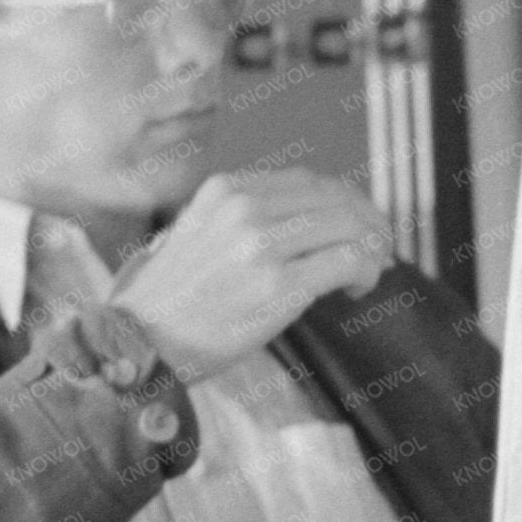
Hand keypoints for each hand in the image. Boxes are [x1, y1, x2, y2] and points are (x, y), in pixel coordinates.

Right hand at [109, 168, 392, 383]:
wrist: (142, 341)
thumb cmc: (170, 299)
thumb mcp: (197, 231)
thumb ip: (243, 217)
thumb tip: (308, 219)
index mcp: (225, 190)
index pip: (308, 181)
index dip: (343, 201)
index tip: (357, 224)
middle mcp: (245, 207)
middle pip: (335, 198)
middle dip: (367, 222)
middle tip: (379, 249)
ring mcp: (262, 244)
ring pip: (349, 225)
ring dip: (372, 247)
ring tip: (371, 271)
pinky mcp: (279, 285)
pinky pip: (349, 261)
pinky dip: (367, 270)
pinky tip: (359, 287)